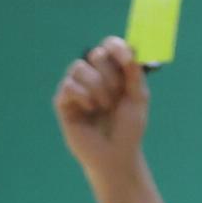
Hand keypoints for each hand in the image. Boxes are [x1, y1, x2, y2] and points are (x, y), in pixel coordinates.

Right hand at [53, 36, 150, 176]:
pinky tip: (90, 110)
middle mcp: (92, 76)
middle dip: (110, 76)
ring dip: (97, 87)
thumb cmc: (128, 130)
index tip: (126, 58)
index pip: (109, 45)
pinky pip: (69, 85)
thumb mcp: (138, 98)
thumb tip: (130, 48)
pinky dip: (83, 96)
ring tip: (104, 107)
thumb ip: (135, 72)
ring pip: (79, 67)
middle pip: (96, 54)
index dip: (116, 47)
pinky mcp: (63, 102)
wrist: (117, 156)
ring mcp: (76, 88)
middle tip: (116, 96)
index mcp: (112, 72)